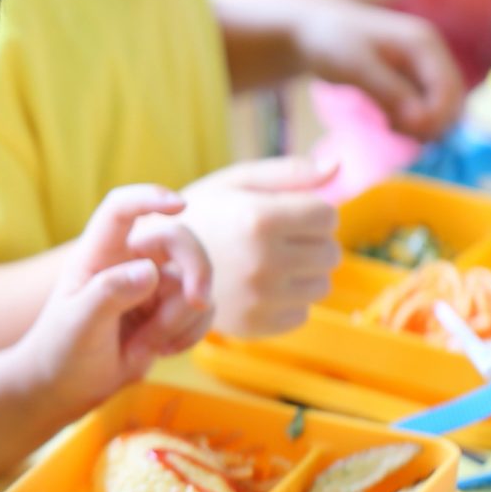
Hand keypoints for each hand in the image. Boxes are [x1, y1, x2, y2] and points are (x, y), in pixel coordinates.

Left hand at [16, 186, 213, 414]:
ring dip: (180, 319)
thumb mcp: (78, 325)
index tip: (179, 205)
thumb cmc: (61, 352)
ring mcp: (153, 284)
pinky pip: (203, 311)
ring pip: (194, 282)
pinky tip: (163, 350)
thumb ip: (109, 295)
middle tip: (199, 301)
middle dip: (196, 268)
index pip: (121, 209)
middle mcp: (129, 260)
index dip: (149, 198)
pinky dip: (192, 333)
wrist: (66, 390)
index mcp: (98, 253)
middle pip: (178, 239)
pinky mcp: (171, 310)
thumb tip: (150, 272)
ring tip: (145, 345)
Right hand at [180, 158, 339, 336]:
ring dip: (303, 273)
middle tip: (273, 239)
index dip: (310, 211)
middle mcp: (262, 262)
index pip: (328, 217)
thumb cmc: (201, 215)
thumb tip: (339, 166)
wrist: (152, 264)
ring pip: (322, 285)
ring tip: (266, 262)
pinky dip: (287, 301)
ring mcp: (259, 299)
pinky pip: (302, 312)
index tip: (282, 212)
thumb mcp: (237, 182)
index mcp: (259, 219)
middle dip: (311, 243)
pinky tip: (257, 287)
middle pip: (331, 253)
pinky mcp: (255, 326)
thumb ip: (289, 173)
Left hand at [290, 0, 464, 140]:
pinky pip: (424, 105)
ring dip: (423, 124)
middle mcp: (431, 52)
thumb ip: (391, 93)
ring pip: (439, 106)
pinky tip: (388, 124)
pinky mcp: (410, 77)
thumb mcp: (358, 69)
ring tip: (389, 129)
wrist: (310, 32)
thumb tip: (423, 122)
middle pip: (452, 100)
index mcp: (424, 43)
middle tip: (394, 134)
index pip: (449, 90)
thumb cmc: (331, 45)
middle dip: (431, 124)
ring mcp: (422, 65)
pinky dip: (412, 120)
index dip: (435, 119)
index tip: (403, 134)